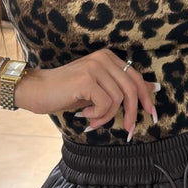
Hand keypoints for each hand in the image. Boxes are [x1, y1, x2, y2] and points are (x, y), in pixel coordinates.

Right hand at [14, 49, 157, 134]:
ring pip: (118, 99)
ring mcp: (95, 67)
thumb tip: (150, 93)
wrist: (36, 90)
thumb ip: (118, 89)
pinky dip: (98, 115)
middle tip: (129, 130)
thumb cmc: (66, 92)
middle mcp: (103, 58)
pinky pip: (106, 104)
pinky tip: (84, 114)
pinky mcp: (87, 79)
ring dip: (107, 116)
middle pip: (132, 88)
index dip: (147, 97)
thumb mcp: (96, 89)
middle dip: (133, 112)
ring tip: (93, 120)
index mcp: (108, 57)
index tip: (152, 114)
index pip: (136, 77)